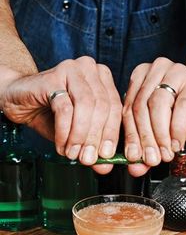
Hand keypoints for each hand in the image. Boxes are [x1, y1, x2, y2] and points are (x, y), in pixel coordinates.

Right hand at [1, 56, 122, 173]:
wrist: (21, 100)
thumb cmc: (52, 114)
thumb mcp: (78, 132)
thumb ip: (93, 147)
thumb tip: (105, 166)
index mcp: (103, 78)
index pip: (116, 108)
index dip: (112, 134)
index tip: (106, 156)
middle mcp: (90, 68)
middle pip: (102, 107)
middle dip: (95, 137)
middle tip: (88, 159)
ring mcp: (71, 69)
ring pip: (86, 106)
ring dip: (80, 135)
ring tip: (73, 154)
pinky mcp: (53, 76)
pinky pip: (65, 108)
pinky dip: (64, 132)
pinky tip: (61, 146)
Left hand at [123, 57, 185, 176]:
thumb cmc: (184, 115)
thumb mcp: (160, 132)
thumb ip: (146, 147)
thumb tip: (134, 168)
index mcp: (139, 78)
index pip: (127, 109)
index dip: (130, 136)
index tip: (133, 157)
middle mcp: (154, 70)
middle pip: (140, 107)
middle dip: (144, 138)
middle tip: (150, 159)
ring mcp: (174, 73)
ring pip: (157, 105)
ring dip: (160, 134)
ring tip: (165, 153)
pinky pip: (180, 107)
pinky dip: (176, 130)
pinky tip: (176, 145)